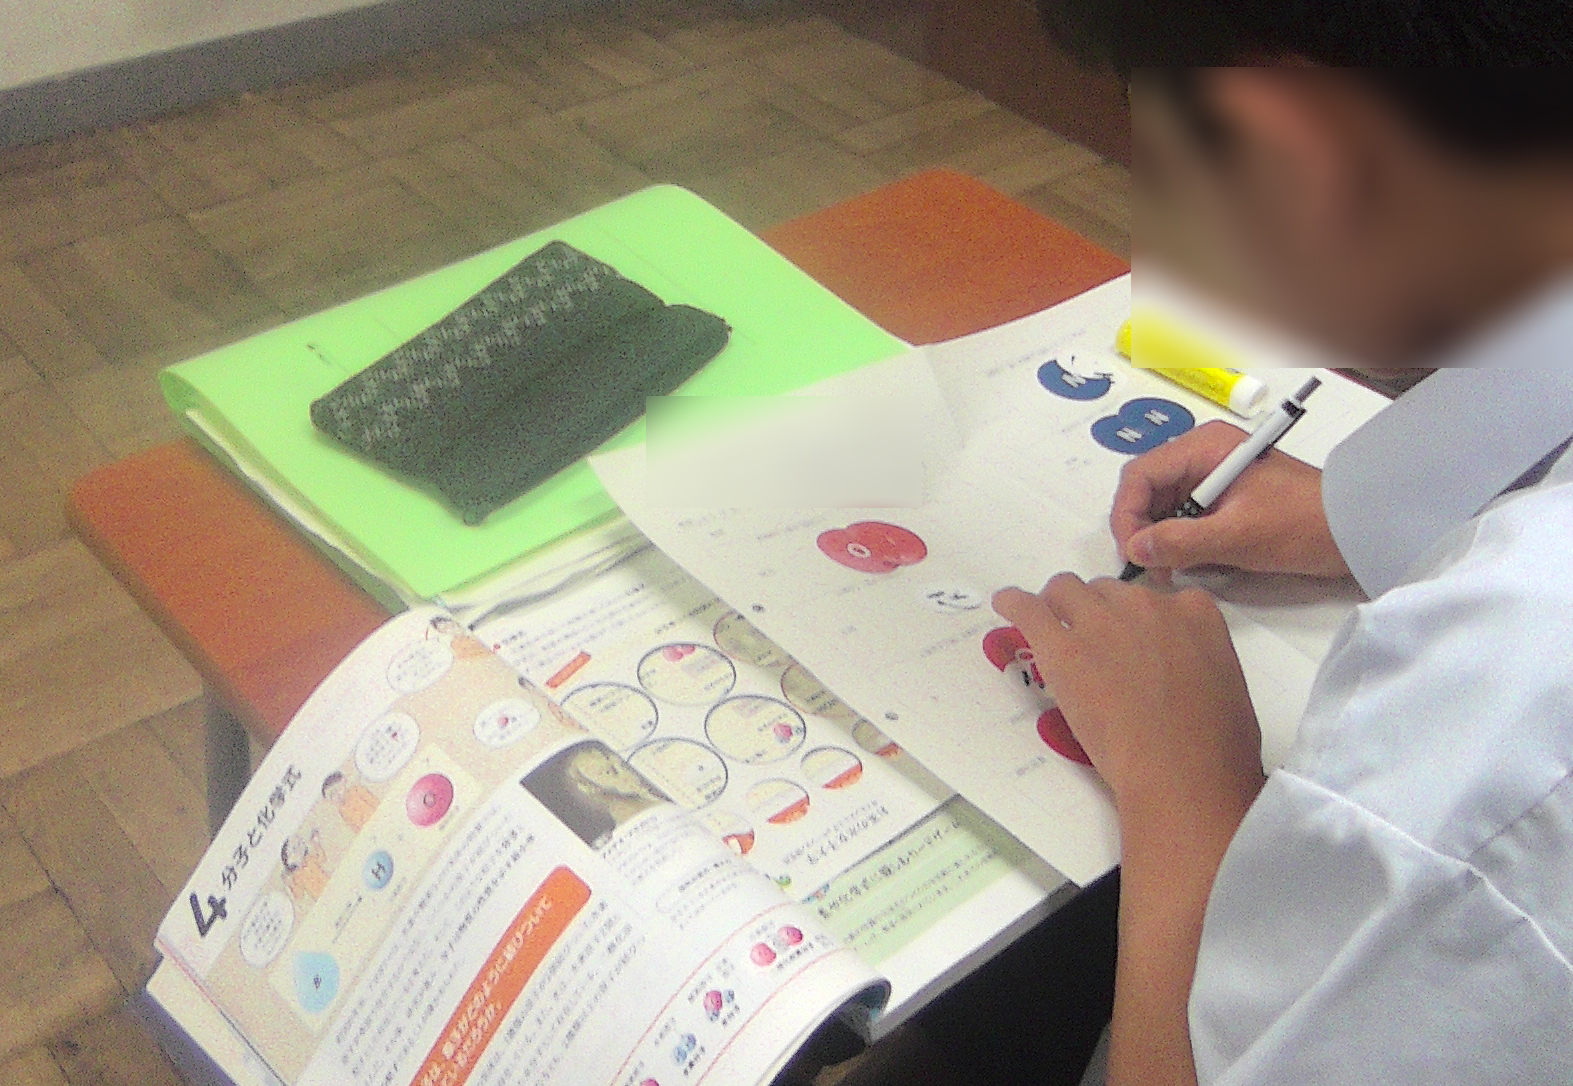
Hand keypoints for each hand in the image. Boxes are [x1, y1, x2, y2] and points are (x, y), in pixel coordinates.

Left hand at [993, 574, 1263, 823]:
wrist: (1181, 770)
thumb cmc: (1216, 744)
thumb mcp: (1225, 682)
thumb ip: (1200, 658)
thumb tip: (1185, 671)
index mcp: (1194, 611)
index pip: (1155, 597)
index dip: (1136, 620)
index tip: (1130, 641)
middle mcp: (1146, 604)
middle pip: (1106, 591)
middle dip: (1096, 612)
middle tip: (1089, 646)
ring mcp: (1102, 621)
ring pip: (1066, 590)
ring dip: (1058, 607)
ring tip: (1049, 627)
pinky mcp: (1063, 647)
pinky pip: (1027, 608)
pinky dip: (1014, 603)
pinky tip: (1004, 605)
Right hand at [1111, 419, 1350, 578]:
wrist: (1355, 531)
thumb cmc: (1301, 524)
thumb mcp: (1237, 536)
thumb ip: (1181, 542)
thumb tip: (1135, 550)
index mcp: (1203, 448)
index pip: (1140, 475)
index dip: (1127, 514)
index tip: (1131, 554)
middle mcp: (1202, 457)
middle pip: (1147, 490)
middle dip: (1140, 529)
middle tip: (1147, 569)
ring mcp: (1212, 479)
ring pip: (1162, 507)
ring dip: (1159, 540)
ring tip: (1168, 572)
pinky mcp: (1223, 501)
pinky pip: (1185, 519)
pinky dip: (1179, 543)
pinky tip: (1187, 565)